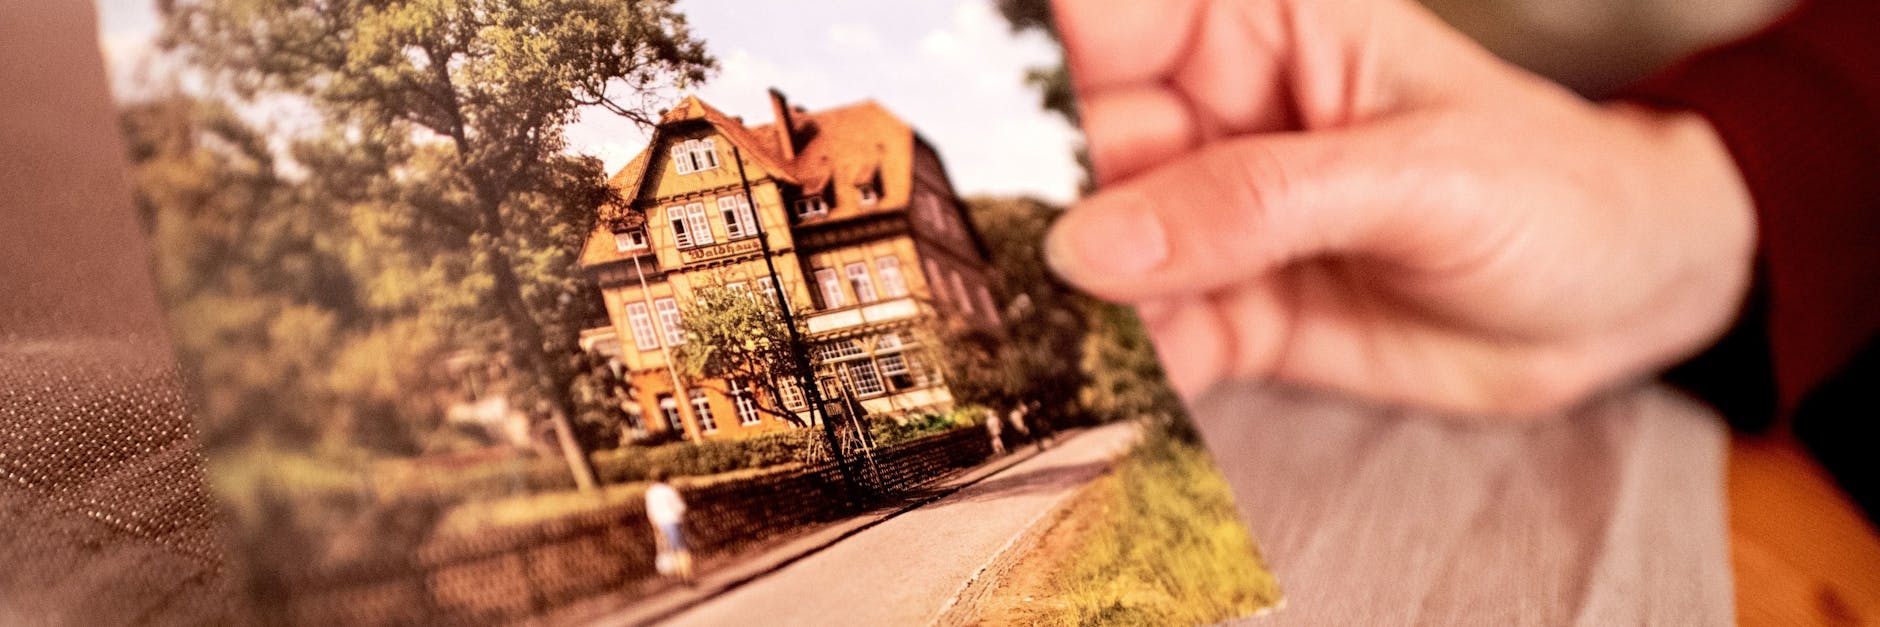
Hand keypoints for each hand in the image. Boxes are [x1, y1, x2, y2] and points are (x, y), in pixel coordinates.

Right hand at [1045, 0, 1755, 416]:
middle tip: (1014, 270)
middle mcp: (1216, 110)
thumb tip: (1094, 241)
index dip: (1036, 70)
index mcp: (1257, 24)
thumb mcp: (1418, 178)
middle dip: (1040, 208)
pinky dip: (1129, 366)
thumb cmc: (1556, 190)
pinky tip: (1122, 386)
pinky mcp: (1229, 305)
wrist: (1626, 299)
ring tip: (1063, 341)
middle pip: (1078, 145)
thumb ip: (1255, 203)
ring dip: (1075, 303)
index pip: (1106, 22)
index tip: (985, 133)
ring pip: (1100, 249)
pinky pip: (1148, 335)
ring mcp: (1216, 214)